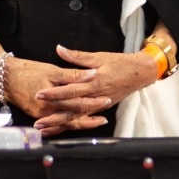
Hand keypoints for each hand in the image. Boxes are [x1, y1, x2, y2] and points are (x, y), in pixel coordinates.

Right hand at [0, 55, 109, 135]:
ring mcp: (42, 115)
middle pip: (74, 116)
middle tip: (106, 114)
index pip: (78, 104)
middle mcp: (47, 111)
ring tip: (97, 121)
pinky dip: (67, 125)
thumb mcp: (52, 70)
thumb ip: (73, 75)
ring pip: (66, 122)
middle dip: (91, 115)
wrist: (5, 78)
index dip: (93, 102)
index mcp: (53, 99)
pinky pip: (56, 123)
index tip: (107, 99)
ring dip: (82, 123)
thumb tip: (93, 74)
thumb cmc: (29, 71)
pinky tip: (77, 124)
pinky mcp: (38, 115)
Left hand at [30, 44, 157, 134]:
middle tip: (36, 121)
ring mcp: (100, 105)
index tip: (39, 94)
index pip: (72, 90)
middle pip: (73, 109)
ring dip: (60, 124)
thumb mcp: (100, 56)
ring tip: (43, 129)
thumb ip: (77, 56)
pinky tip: (58, 129)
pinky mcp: (102, 108)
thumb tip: (59, 49)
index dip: (55, 93)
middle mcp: (97, 97)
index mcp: (96, 82)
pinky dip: (71, 125)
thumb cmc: (121, 63)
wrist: (142, 73)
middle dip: (54, 116)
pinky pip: (84, 119)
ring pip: (78, 118)